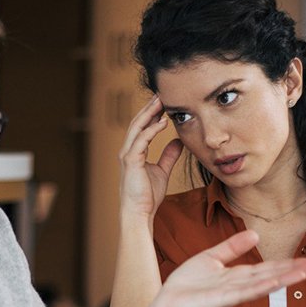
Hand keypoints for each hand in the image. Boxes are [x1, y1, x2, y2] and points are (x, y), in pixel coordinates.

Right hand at [119, 96, 183, 218]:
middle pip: (138, 122)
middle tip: (162, 93)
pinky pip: (141, 140)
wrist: (139, 213)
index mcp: (134, 151)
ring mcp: (128, 155)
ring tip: (161, 101)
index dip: (152, 113)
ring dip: (149, 113)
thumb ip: (168, 155)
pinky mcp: (131, 161)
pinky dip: (151, 129)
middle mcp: (128, 150)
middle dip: (150, 107)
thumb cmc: (147, 195)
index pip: (142, 127)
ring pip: (137, 127)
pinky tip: (163, 122)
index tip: (164, 102)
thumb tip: (178, 141)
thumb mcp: (162, 170)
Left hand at [146, 230, 305, 306]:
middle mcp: (239, 286)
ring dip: (284, 279)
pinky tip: (275, 283)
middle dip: (294, 272)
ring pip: (263, 284)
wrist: (165, 304)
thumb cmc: (186, 285)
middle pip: (271, 276)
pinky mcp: (219, 300)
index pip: (268, 268)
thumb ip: (232, 247)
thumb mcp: (211, 258)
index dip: (289, 265)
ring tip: (305, 273)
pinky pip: (243, 293)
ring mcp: (231, 294)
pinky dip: (260, 288)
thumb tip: (255, 234)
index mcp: (237, 276)